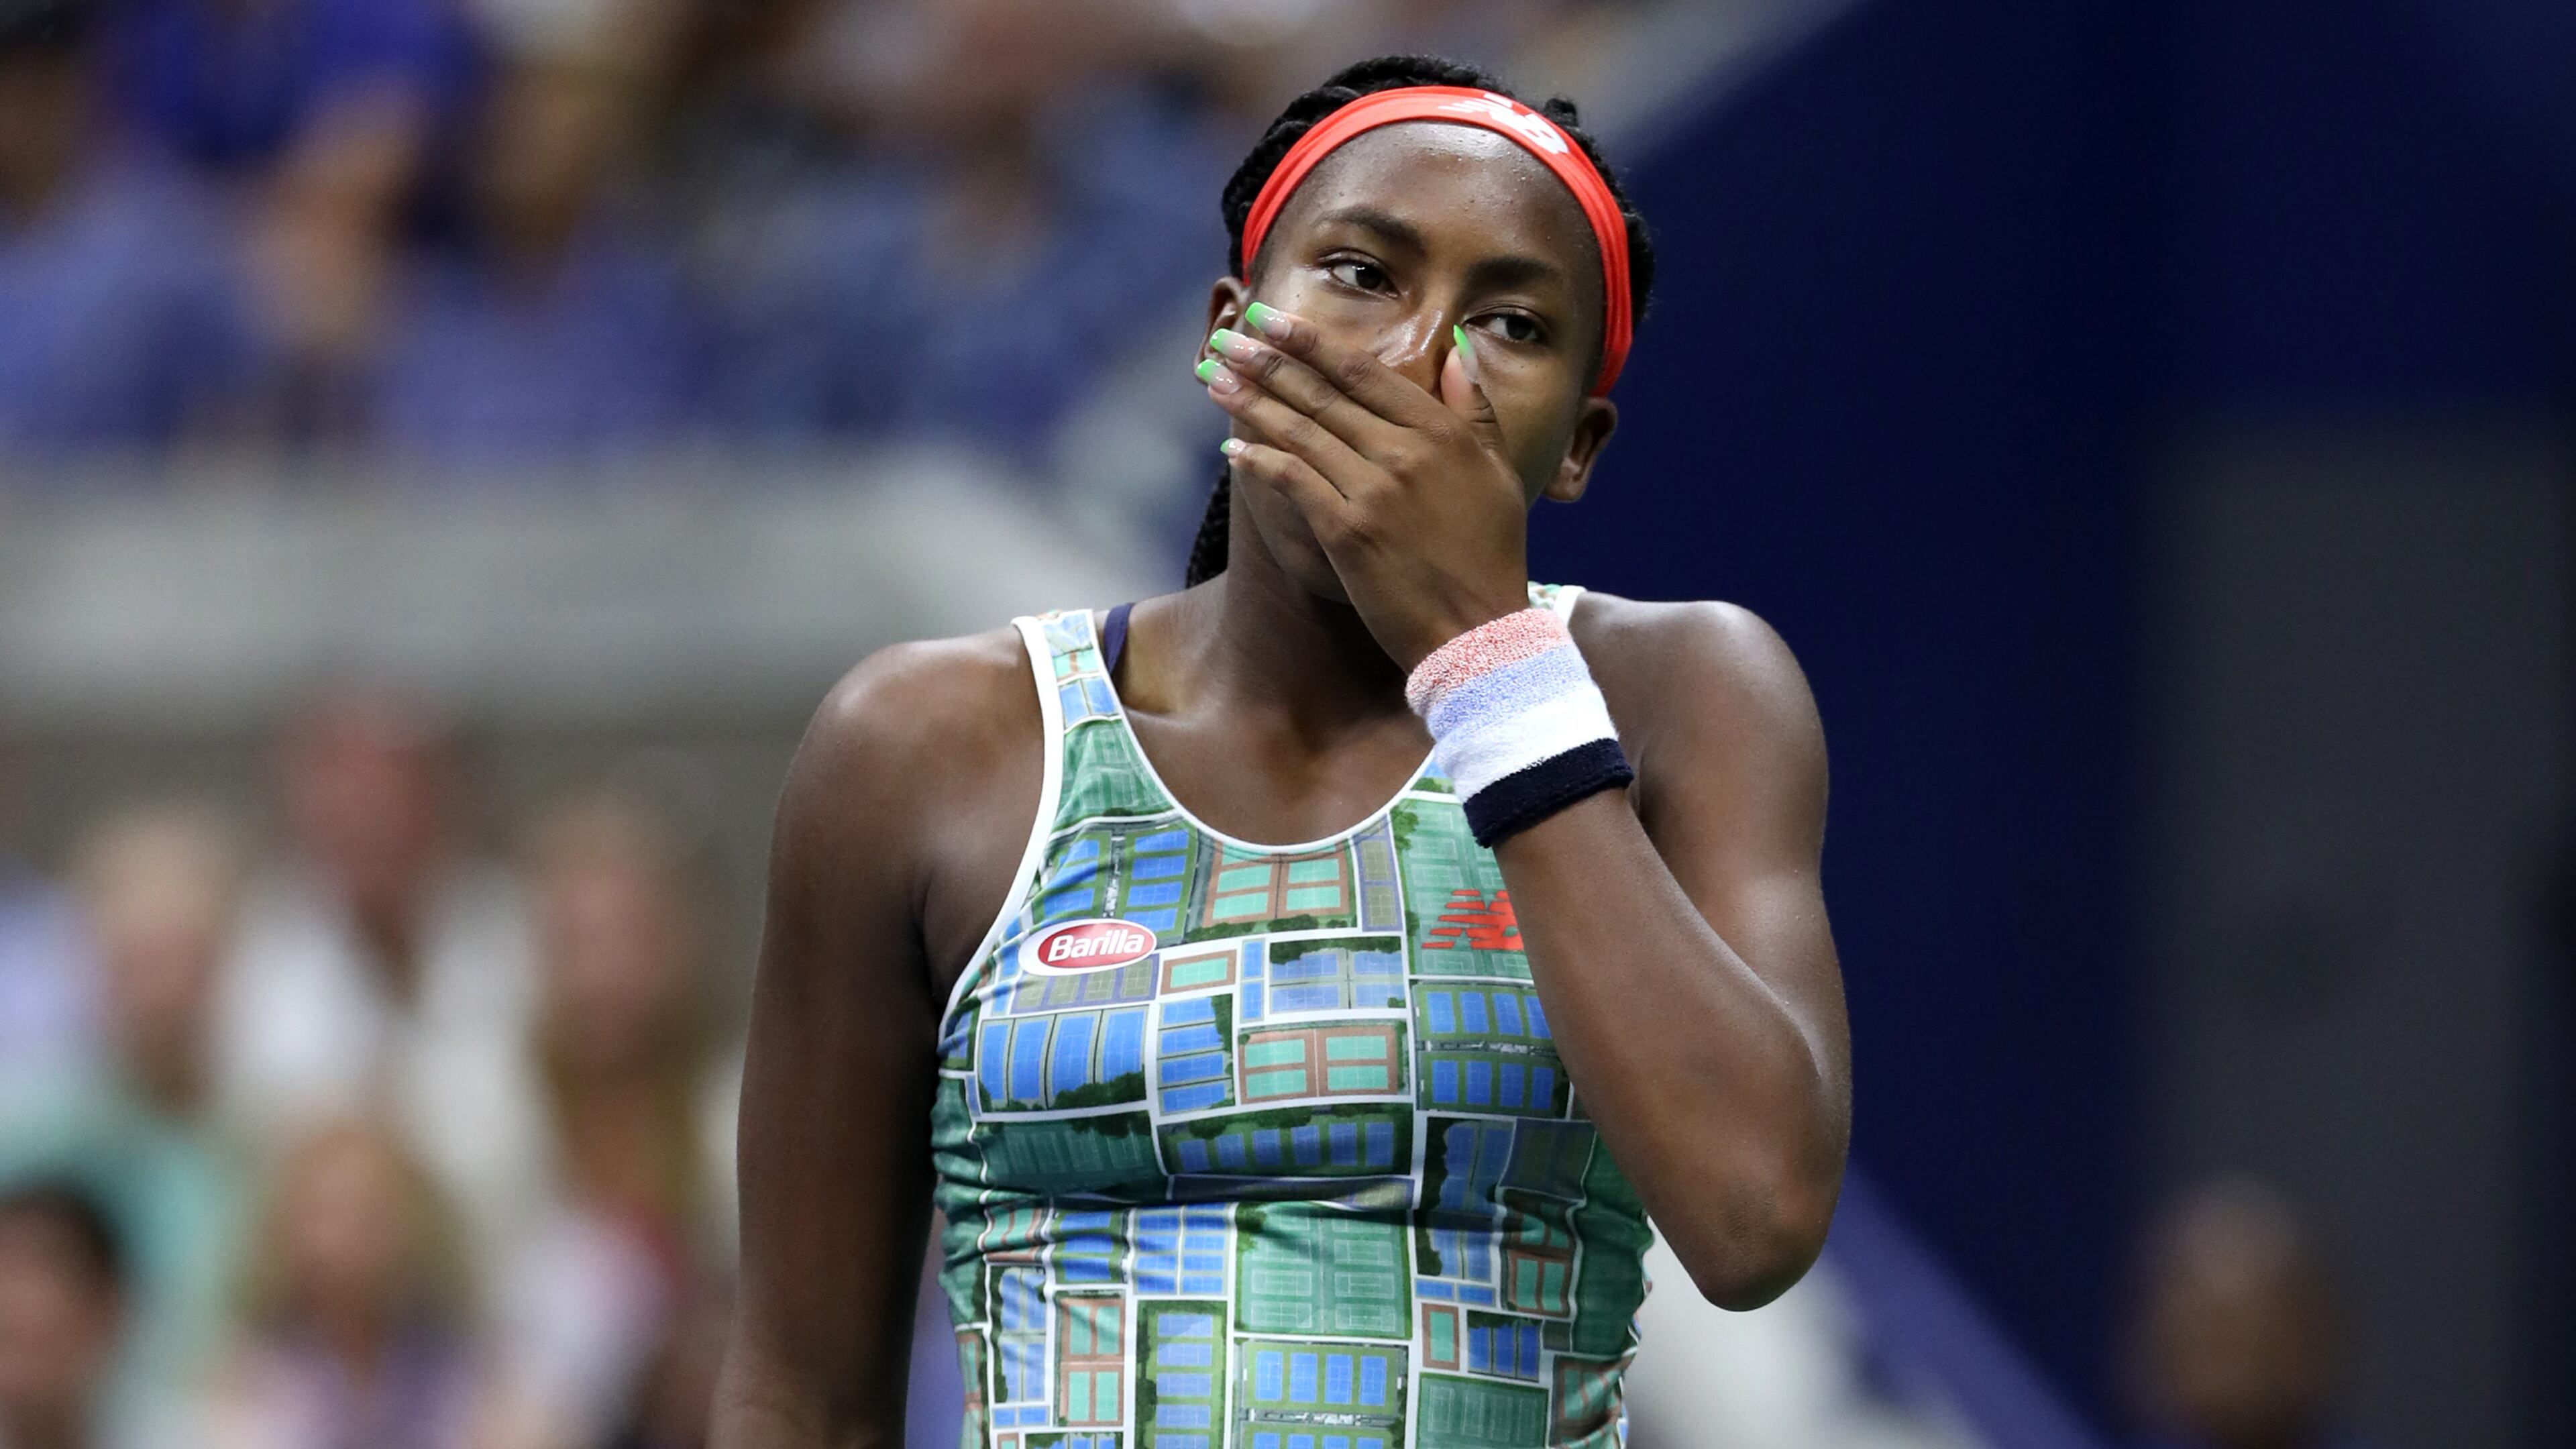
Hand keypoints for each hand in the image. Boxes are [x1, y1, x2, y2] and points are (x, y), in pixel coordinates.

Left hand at [1199, 304, 1532, 672]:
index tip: (1271, 320)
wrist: (1480, 630)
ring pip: (1301, 432)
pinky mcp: (1348, 532)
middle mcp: (1404, 452)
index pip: (1363, 372)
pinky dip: (1261, 462)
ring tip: (1215, 378)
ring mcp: (1373, 491)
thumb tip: (1454, 349)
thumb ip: (1473, 406)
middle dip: (1268, 362)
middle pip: (1322, 395)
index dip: (1311, 342)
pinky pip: (1294, 482)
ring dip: (1252, 402)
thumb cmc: (1492, 554)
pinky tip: (1233, 448)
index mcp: (1440, 431)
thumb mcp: (1498, 470)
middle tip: (1228, 339)